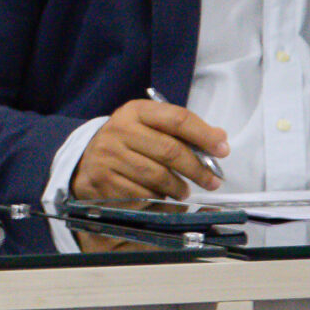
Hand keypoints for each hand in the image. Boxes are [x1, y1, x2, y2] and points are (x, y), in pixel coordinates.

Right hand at [69, 98, 228, 200]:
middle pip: (170, 150)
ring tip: (184, 190)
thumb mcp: (149, 127)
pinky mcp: (104, 180)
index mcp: (134, 111)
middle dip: (197, 168)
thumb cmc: (128, 143)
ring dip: (178, 187)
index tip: (222, 149)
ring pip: (158, 176)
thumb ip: (182, 131)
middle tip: (213, 180)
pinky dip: (157, 198)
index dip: (204, 135)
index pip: (176, 118)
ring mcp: (109, 156)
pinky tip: (160, 196)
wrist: (87, 161)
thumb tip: (219, 138)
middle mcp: (119, 130)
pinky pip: (142, 194)